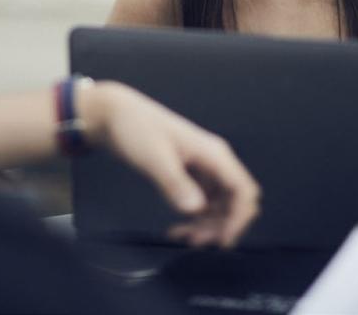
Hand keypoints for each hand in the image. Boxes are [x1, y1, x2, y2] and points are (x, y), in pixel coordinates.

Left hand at [78, 81, 259, 247]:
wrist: (115, 116)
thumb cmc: (135, 128)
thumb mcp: (154, 157)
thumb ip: (175, 183)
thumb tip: (196, 209)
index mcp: (212, 153)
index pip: (242, 189)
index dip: (239, 218)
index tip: (222, 241)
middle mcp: (213, 161)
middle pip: (234, 201)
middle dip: (221, 226)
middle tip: (194, 242)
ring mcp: (202, 168)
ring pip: (220, 205)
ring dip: (208, 225)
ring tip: (183, 237)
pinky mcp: (189, 174)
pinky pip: (203, 202)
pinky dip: (195, 219)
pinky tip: (178, 228)